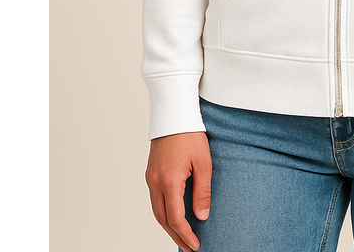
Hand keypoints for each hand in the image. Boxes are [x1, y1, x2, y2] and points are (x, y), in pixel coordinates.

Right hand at [145, 131, 211, 250]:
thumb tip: (202, 216)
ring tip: (181, 237)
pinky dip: (163, 213)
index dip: (185, 234)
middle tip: (189, 247)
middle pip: (163, 219)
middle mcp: (156, 182)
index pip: (175, 218)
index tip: (195, 245)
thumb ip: (202, 191)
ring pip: (156, 211)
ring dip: (168, 227)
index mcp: (170, 181)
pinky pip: (154, 200)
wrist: (174, 115)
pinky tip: (172, 216)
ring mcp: (150, 178)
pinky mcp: (150, 173)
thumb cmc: (191, 135)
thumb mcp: (204, 162)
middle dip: (176, 236)